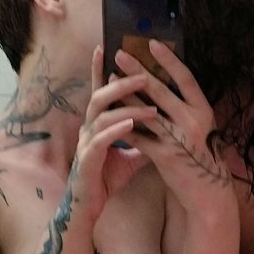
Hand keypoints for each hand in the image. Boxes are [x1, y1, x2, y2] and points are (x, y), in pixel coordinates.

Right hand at [68, 46, 156, 222]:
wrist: (89, 207)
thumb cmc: (106, 179)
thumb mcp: (132, 156)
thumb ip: (145, 140)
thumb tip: (167, 129)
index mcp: (97, 124)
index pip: (99, 91)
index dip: (99, 69)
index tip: (105, 46)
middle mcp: (88, 128)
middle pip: (100, 96)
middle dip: (121, 83)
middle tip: (143, 74)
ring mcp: (86, 143)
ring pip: (102, 115)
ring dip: (127, 108)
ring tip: (150, 106)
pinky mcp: (87, 160)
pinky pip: (101, 140)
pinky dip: (117, 130)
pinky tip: (131, 125)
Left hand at [113, 40, 233, 212]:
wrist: (207, 191)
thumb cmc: (200, 154)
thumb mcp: (200, 126)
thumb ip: (185, 107)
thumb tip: (163, 83)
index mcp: (204, 110)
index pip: (186, 78)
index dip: (169, 60)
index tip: (152, 43)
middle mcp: (193, 120)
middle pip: (161, 90)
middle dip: (138, 71)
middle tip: (120, 54)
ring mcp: (178, 137)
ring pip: (146, 110)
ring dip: (125, 93)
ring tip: (110, 78)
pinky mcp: (164, 155)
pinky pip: (139, 136)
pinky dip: (124, 123)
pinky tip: (109, 114)